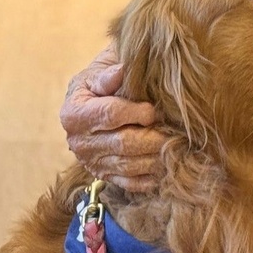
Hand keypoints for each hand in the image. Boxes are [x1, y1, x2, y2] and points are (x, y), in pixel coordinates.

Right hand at [59, 47, 165, 193]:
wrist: (90, 105)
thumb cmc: (98, 85)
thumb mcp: (97, 73)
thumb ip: (108, 75)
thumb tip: (123, 70)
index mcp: (75, 113)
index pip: (111, 114)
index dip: (136, 112)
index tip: (155, 109)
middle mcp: (80, 142)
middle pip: (123, 143)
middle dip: (153, 137)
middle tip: (175, 131)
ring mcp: (92, 162)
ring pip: (129, 165)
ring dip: (156, 158)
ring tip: (177, 148)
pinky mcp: (105, 176)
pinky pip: (130, 183)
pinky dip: (151, 178)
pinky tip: (168, 167)